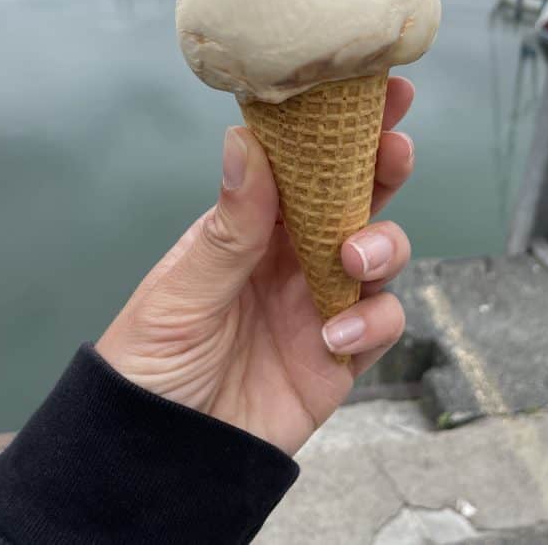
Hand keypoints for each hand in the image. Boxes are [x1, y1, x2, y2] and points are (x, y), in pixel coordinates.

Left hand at [97, 77, 414, 456]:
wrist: (162, 455)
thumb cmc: (152, 362)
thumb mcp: (182, 291)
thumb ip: (228, 227)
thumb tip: (243, 141)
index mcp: (253, 227)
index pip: (303, 165)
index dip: (339, 128)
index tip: (376, 91)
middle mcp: (294, 255)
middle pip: (356, 197)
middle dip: (383, 166)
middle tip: (395, 149)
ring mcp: (322, 301)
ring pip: (381, 252)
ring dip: (382, 243)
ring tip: (352, 257)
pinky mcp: (342, 355)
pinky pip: (381, 323)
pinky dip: (372, 322)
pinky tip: (335, 336)